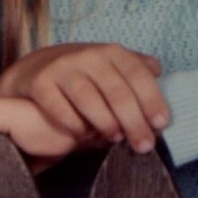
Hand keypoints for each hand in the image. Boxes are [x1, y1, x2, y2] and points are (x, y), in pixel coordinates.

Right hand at [0, 42, 169, 153]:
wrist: (36, 68)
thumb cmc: (84, 73)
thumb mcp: (110, 65)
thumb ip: (135, 69)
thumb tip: (159, 71)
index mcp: (111, 52)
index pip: (137, 74)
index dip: (151, 99)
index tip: (161, 124)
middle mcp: (88, 56)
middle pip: (116, 91)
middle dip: (134, 121)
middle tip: (144, 146)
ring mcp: (62, 68)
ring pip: (89, 100)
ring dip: (106, 123)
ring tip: (116, 139)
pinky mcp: (40, 82)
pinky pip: (60, 109)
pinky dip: (75, 126)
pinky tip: (85, 136)